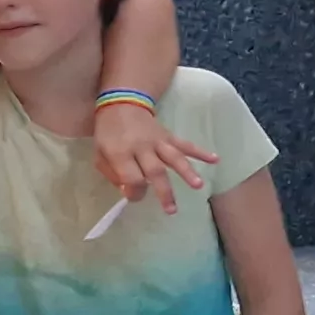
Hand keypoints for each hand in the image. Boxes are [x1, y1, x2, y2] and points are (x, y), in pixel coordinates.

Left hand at [92, 102, 217, 213]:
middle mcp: (141, 147)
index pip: (132, 177)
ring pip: (174, 157)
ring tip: (198, 186)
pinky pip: (186, 144)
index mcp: (120, 153)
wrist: (121, 105)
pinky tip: (215, 159)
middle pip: (155, 171)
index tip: (136, 198)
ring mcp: (157, 141)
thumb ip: (112, 175)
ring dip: (187, 172)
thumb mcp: (99, 155)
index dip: (135, 192)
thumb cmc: (108, 134)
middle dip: (164, 191)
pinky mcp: (168, 135)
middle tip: (172, 210)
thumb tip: (129, 192)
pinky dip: (201, 152)